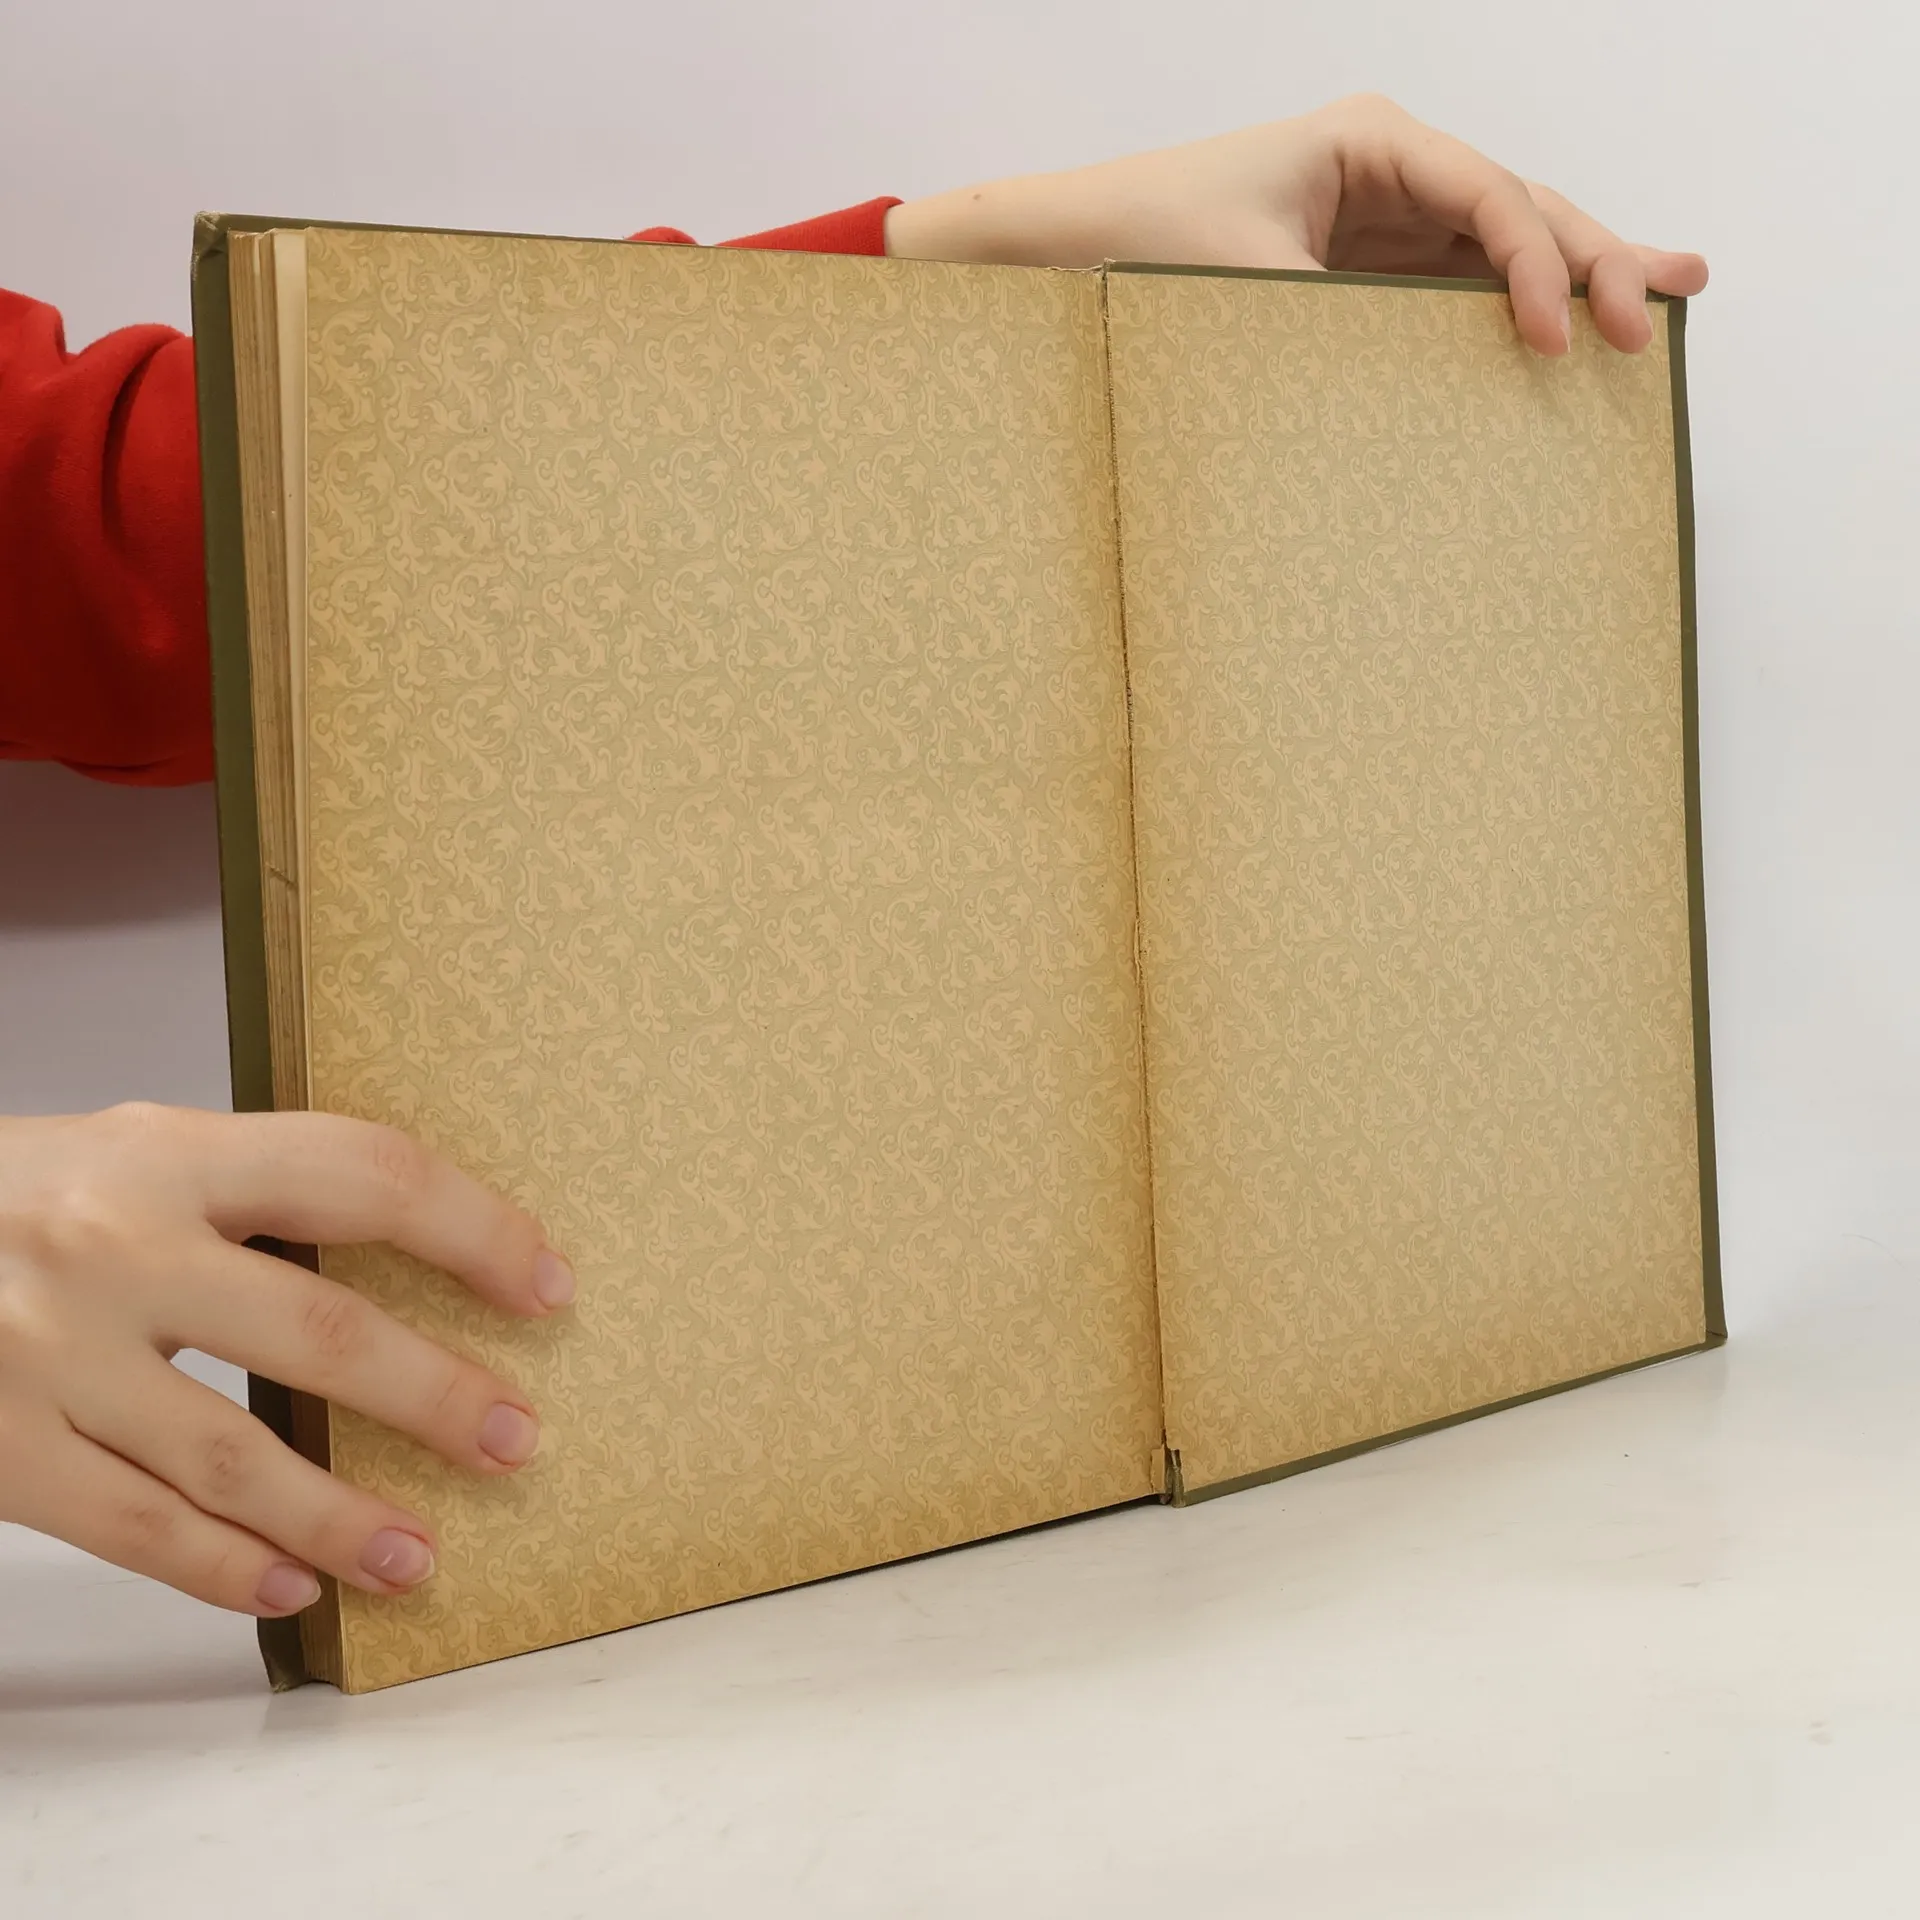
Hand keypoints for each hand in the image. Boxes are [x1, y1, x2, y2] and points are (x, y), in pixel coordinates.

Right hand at [0, 1103, 572, 1617]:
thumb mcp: (138, 1151)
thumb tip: (416, 1250)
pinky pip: (133, 1528)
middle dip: (434, 1397)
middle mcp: (114, 1248)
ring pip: (233, 1457)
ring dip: (342, 1519)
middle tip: (515, 1438)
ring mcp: (48, 1357)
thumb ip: (256, 1191)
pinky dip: (222, 1567)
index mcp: (169, 1154)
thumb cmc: (23, 1195)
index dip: (473, 1230)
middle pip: (317, 1332)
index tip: (544, 1283)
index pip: (364, 1176)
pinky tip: (289, 1588)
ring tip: (419, 1555)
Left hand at [885, 94, 1707, 356]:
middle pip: (1518, 205)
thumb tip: (1431, 385)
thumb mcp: (1251, 292)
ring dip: (1583, 268)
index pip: (1486, 194)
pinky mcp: (1365, 264)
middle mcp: (1386, 166)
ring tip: (1673, 292)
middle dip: (1597, 255)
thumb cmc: (1143, 252)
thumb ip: (1347, 322)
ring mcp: (1381, 213)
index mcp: (1367, 142)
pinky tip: (1574, 320)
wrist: (1068, 256)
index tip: (1558, 338)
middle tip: (1665, 308)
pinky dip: (1517, 302)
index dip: (1537, 264)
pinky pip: (1457, 279)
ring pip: (1502, 240)